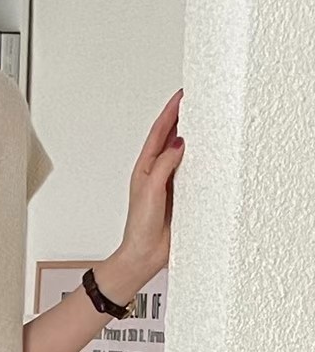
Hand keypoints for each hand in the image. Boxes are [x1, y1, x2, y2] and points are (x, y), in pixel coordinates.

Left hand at [109, 88, 185, 294]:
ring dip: (193, 137)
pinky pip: (193, 173)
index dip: (170, 113)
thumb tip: (178, 143)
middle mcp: (157, 173)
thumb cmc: (140, 228)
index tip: (181, 96)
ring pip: (184, 154)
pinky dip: (201, 161)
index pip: (159, 133)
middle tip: (196, 100)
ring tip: (205, 119)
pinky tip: (210, 154)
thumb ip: (164, 165)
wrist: (144, 256)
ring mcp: (170, 184)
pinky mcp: (182, 196)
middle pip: (171, 139)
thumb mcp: (150, 190)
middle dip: (182, 118)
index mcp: (145, 168)